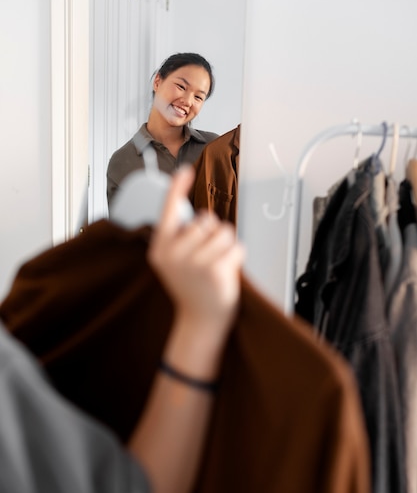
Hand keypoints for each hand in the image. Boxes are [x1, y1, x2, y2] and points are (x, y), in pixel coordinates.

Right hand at [148, 165, 244, 335]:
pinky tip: (227, 272)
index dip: (177, 189)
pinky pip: (237, 247)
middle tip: (207, 256)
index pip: (167, 211)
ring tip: (218, 264)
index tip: (184, 171)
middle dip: (213, 234)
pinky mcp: (214, 269)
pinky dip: (238, 257)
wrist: (200, 321)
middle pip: (206, 220)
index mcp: (160, 249)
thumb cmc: (191, 288)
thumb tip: (198, 215)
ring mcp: (193, 262)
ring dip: (227, 246)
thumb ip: (180, 239)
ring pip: (223, 231)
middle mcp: (173, 254)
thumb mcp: (174, 263)